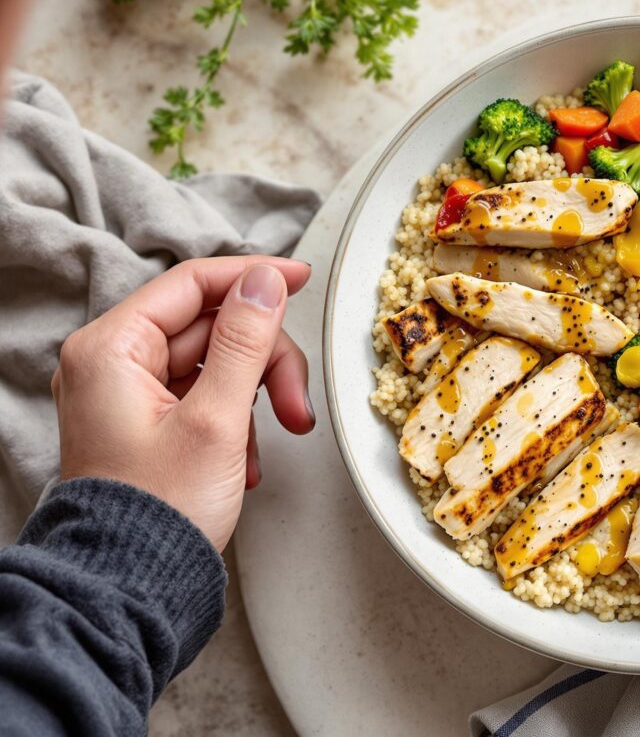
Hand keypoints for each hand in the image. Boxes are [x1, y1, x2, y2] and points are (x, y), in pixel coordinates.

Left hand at [51, 257, 315, 551]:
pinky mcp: (147, 422)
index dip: (252, 278)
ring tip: (276, 438)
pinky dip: (236, 421)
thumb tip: (264, 284)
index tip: (300, 279)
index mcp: (111, 350)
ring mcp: (129, 394)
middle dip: (264, 363)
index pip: (192, 284)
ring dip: (256, 396)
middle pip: (212, 328)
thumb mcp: (215, 419)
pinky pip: (205, 397)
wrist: (131, 587)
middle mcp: (113, 364)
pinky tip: (246, 460)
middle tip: (294, 401)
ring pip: (216, 364)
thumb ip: (243, 341)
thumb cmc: (158, 513)